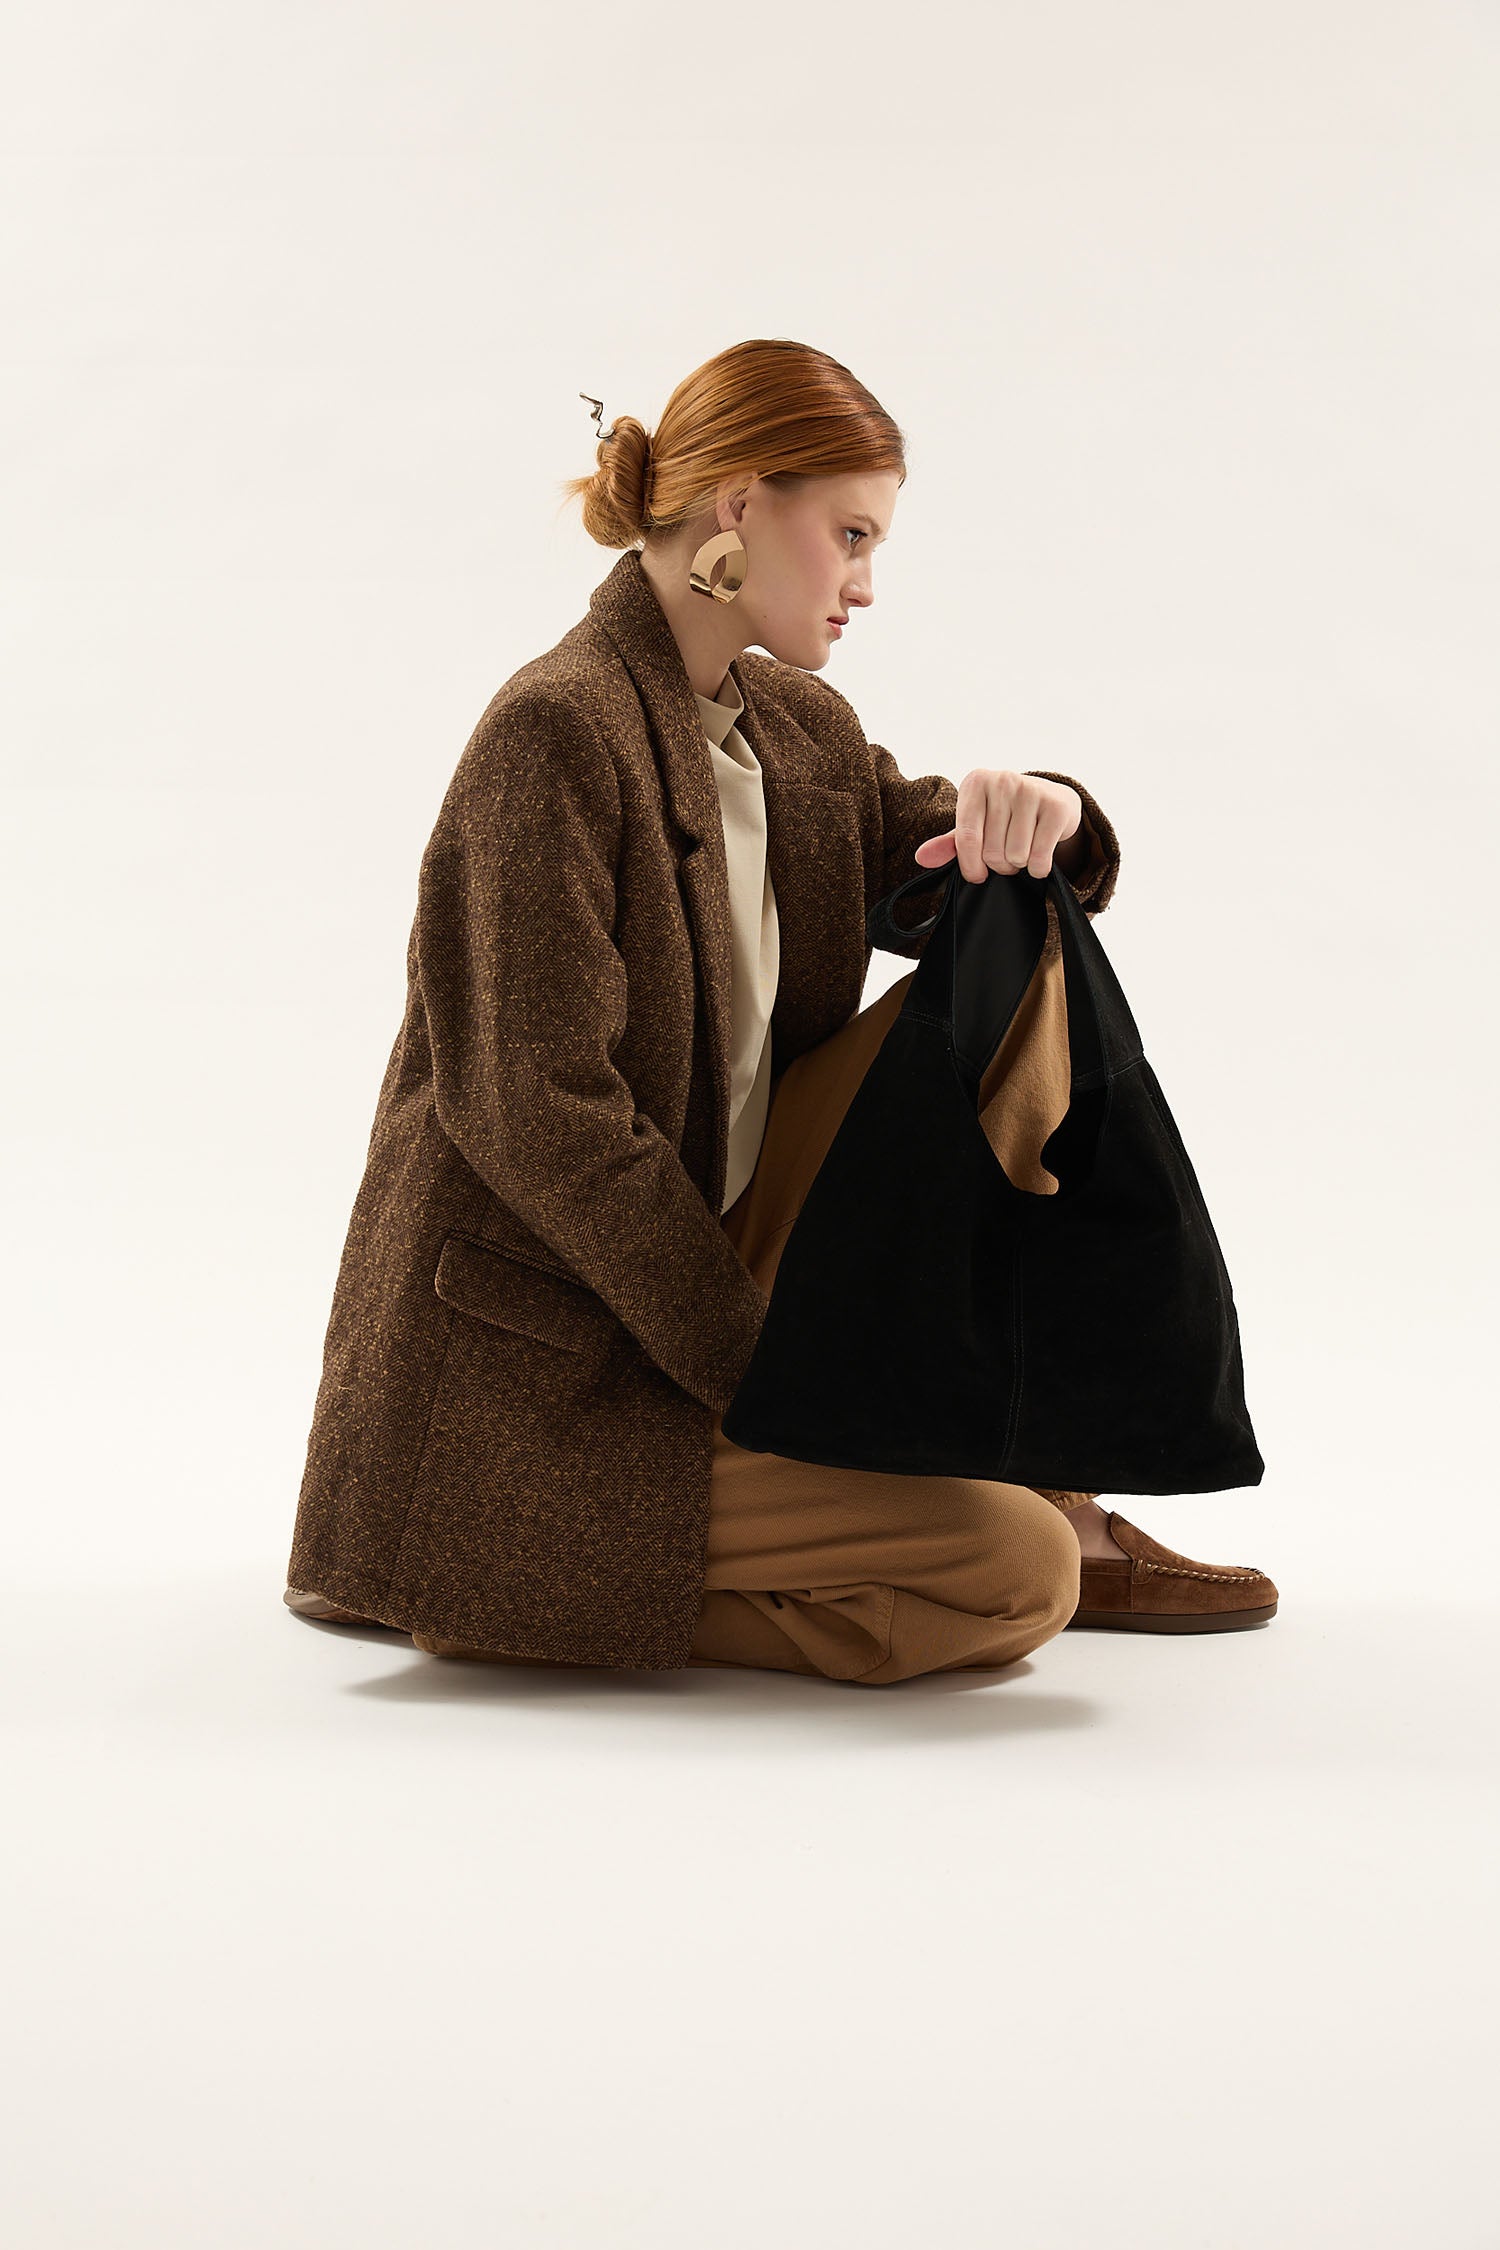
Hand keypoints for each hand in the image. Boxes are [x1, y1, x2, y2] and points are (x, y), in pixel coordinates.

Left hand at [913, 770, 1084, 882]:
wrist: (1051, 799)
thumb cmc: (1004, 815)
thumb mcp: (975, 824)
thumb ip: (949, 844)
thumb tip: (921, 858)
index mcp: (975, 782)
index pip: (967, 839)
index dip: (971, 867)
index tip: (977, 876)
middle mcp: (1002, 781)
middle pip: (993, 851)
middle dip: (999, 865)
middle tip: (1006, 855)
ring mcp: (1031, 790)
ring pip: (1017, 856)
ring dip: (1019, 865)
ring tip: (1022, 851)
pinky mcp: (1056, 806)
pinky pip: (1040, 857)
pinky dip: (1038, 868)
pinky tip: (1039, 856)